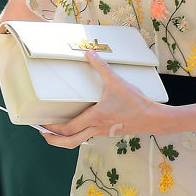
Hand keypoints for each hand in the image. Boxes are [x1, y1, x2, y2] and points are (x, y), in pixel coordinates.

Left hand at [39, 49, 158, 147]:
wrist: (152, 118)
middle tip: (43, 134)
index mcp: (95, 117)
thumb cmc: (136, 103)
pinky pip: (89, 136)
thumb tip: (89, 53)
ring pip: (79, 141)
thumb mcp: (117, 82)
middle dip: (54, 141)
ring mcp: (102, 132)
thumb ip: (101, 66)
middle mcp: (97, 127)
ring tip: (56, 132)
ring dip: (65, 139)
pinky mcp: (108, 132)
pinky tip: (77, 125)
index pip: (68, 128)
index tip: (43, 124)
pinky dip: (78, 134)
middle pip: (70, 142)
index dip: (52, 128)